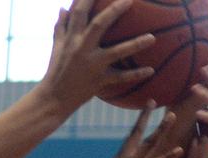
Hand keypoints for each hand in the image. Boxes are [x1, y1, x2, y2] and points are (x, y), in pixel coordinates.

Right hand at [41, 0, 156, 114]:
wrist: (54, 98)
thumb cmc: (56, 70)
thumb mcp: (56, 47)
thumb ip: (61, 27)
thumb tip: (63, 8)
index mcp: (71, 38)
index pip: (79, 11)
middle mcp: (82, 48)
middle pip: (99, 25)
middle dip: (115, 10)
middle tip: (130, 0)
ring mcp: (92, 65)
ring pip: (117, 52)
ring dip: (136, 44)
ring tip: (153, 38)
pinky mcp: (100, 81)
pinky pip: (121, 77)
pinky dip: (136, 74)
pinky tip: (151, 70)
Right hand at [84, 102, 183, 157]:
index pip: (130, 137)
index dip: (138, 123)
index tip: (144, 110)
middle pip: (137, 132)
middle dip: (145, 116)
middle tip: (153, 101)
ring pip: (149, 143)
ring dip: (161, 129)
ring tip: (172, 116)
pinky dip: (167, 157)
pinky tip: (179, 150)